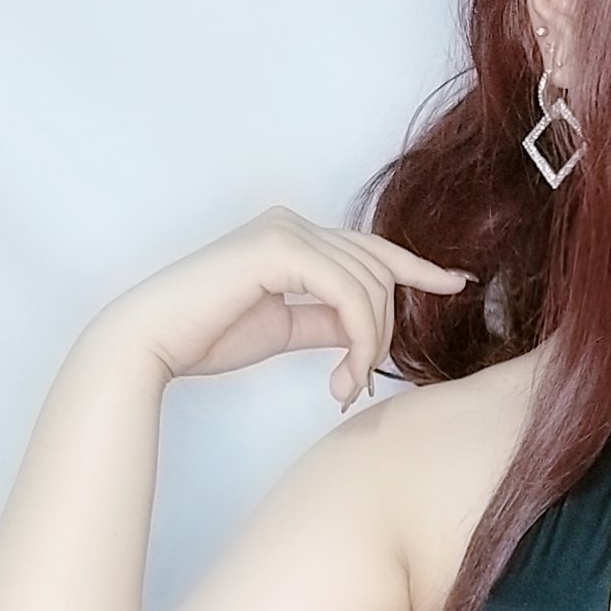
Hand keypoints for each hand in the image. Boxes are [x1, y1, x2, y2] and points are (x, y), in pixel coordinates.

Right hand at [102, 206, 472, 406]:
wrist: (152, 342)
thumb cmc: (208, 336)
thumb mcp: (288, 328)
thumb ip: (330, 321)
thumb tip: (370, 329)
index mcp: (294, 237)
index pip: (371, 249)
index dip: (418, 267)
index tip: (457, 284)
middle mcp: (293, 223)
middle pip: (378, 272)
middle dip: (383, 333)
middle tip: (357, 385)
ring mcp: (286, 229)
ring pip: (370, 285)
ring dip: (370, 345)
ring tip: (346, 387)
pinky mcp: (280, 248)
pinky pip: (349, 292)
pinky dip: (359, 337)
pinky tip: (343, 373)